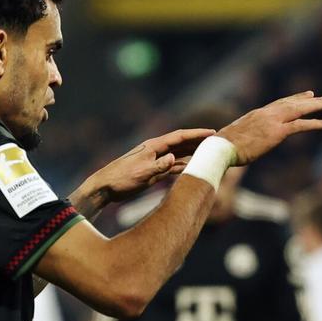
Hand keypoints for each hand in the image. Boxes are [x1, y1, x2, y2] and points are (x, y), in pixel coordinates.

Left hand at [86, 128, 216, 204]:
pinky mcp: (153, 171)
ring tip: (208, 152)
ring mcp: (154, 160)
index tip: (212, 133)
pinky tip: (192, 167)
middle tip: (216, 141)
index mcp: (153, 146)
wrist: (105, 188)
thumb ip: (159, 166)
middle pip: (181, 143)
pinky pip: (173, 166)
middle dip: (198, 141)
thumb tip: (174, 158)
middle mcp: (155, 150)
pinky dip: (184, 165)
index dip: (196, 134)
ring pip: (179, 153)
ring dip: (193, 152)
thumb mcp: (141, 173)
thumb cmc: (120, 179)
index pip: (179, 137)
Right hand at [218, 91, 321, 163]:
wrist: (220, 148)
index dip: (293, 99)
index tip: (305, 95)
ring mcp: (272, 121)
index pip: (278, 104)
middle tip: (320, 97)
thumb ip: (247, 137)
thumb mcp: (237, 139)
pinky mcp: (276, 132)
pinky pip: (300, 125)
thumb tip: (247, 143)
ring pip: (297, 110)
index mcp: (257, 115)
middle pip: (290, 103)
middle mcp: (266, 114)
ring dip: (314, 106)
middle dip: (306, 100)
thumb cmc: (224, 148)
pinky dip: (314, 123)